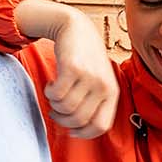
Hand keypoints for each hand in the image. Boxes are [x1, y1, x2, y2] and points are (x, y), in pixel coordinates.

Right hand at [14, 0, 117, 138]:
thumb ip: (94, 103)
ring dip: (54, 105)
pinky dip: (49, 93)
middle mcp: (104, 86)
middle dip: (62, 120)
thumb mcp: (98, 80)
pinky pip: (56, 94)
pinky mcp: (73, 68)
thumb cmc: (85, 59)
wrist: (77, 28)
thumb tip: (77, 131)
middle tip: (55, 111)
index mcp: (112, 93)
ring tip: (54, 94)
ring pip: (65, 108)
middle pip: (79, 120)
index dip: (83, 133)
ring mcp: (89, 76)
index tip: (71, 130)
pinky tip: (51, 84)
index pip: (100, 126)